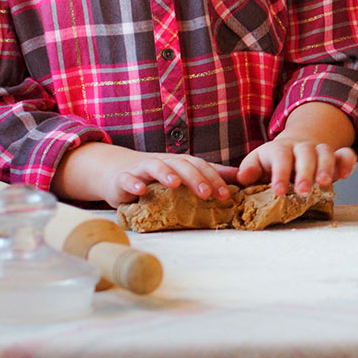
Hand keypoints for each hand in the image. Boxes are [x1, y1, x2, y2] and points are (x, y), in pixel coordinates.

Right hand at [61, 144, 240, 208]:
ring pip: (155, 166)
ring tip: (175, 184)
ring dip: (166, 174)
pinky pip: (128, 179)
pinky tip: (141, 190)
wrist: (117, 171)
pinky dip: (133, 183)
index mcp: (179, 162)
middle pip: (181, 165)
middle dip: (195, 177)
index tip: (226, 195)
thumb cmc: (156, 175)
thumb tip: (240, 177)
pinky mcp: (123, 179)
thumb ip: (210, 174)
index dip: (214, 178)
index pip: (200, 166)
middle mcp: (163, 162)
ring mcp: (142, 169)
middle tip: (206, 192)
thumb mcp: (183, 173)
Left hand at [238, 135, 357, 195]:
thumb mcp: (256, 164)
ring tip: (324, 183)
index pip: (280, 156)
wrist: (293, 148)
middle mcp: (300, 147)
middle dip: (305, 172)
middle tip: (303, 191)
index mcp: (279, 149)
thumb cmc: (271, 163)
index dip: (280, 173)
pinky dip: (348, 162)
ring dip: (326, 166)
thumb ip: (248, 170)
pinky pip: (345, 154)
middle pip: (305, 153)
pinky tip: (345, 175)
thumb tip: (242, 176)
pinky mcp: (335, 157)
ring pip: (325, 152)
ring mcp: (318, 150)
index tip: (278, 191)